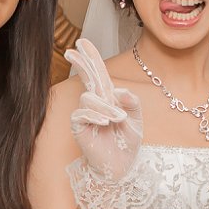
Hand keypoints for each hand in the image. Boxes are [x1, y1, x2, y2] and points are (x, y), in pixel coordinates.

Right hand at [62, 38, 144, 179]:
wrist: (121, 166)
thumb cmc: (127, 144)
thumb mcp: (137, 120)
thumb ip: (131, 102)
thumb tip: (118, 90)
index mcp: (109, 98)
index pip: (99, 74)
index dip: (91, 58)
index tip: (82, 42)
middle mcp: (96, 104)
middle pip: (87, 78)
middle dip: (81, 63)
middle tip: (72, 50)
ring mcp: (86, 115)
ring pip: (90, 98)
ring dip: (105, 106)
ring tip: (117, 119)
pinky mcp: (80, 127)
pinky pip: (82, 113)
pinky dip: (95, 115)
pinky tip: (105, 122)